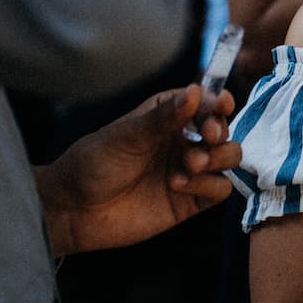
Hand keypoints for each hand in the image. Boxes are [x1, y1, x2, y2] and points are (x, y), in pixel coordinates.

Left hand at [35, 84, 240, 256]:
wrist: (73, 211)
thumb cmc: (93, 164)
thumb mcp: (125, 135)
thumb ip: (164, 117)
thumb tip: (196, 91)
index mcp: (167, 116)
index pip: (205, 102)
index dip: (219, 101)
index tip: (223, 103)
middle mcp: (182, 140)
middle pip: (223, 129)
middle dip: (219, 130)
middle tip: (207, 136)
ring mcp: (188, 171)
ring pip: (229, 157)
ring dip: (217, 157)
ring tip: (190, 163)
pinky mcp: (190, 201)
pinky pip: (220, 190)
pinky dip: (209, 185)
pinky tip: (180, 184)